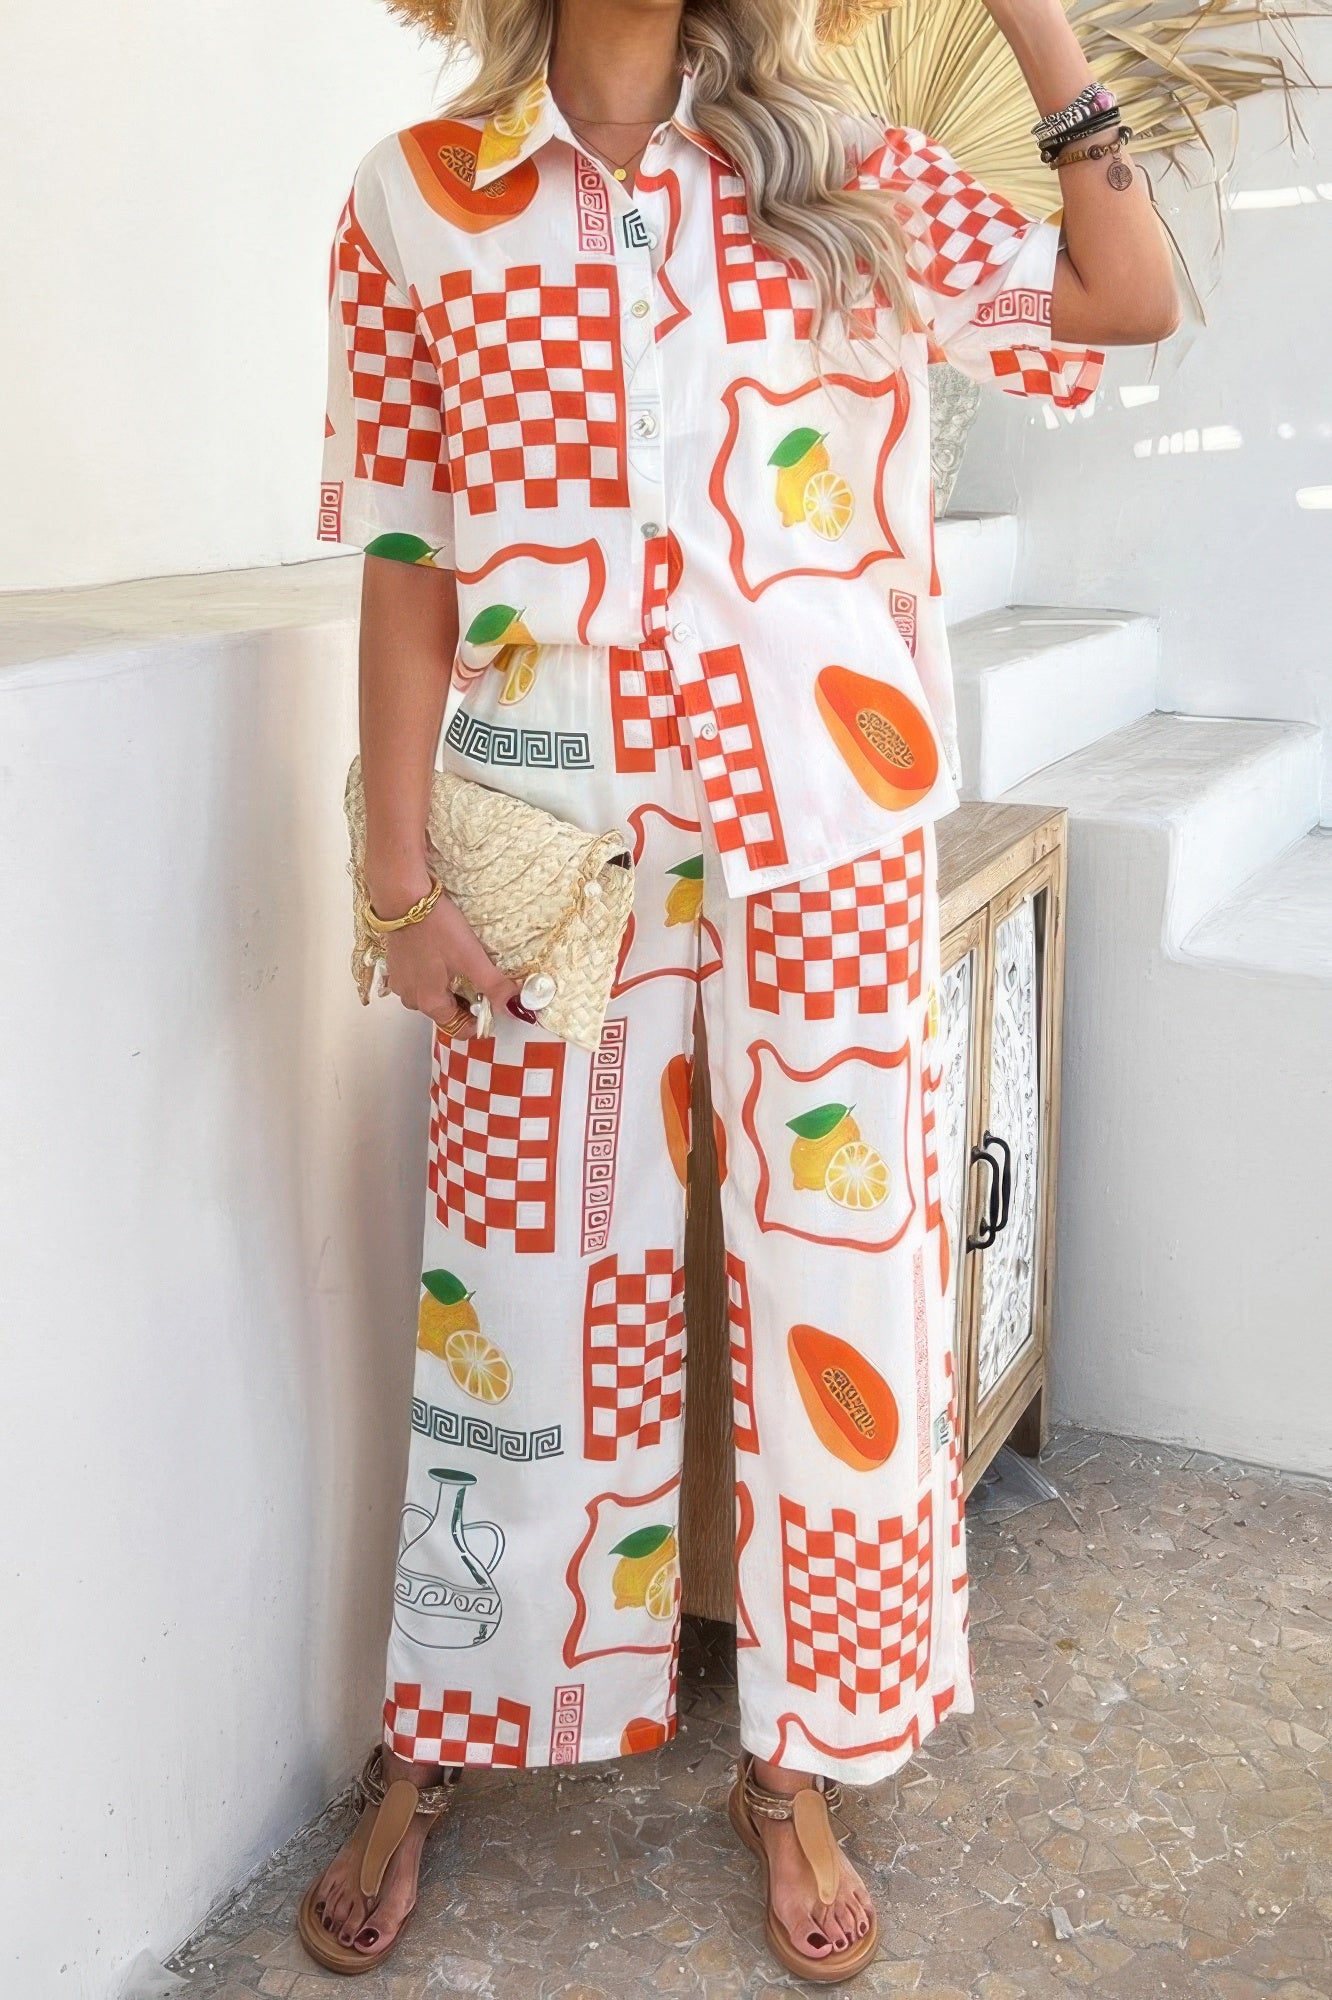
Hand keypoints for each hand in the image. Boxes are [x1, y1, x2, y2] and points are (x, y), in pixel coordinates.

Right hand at [381, 889, 524, 1039]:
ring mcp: (400, 981)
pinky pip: (419, 979)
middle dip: (466, 1001)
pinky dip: (434, 974)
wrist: (403, 897)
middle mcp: (410, 997)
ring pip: (432, 995)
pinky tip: (443, 955)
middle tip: (481, 978)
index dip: (479, 1020)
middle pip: (445, 1012)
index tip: (492, 1003)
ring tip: (463, 964)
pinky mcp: (396, 964)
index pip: (458, 1028)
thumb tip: (516, 1009)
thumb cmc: (436, 928)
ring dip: (449, 987)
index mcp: (429, 1002)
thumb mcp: (472, 958)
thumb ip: (495, 986)